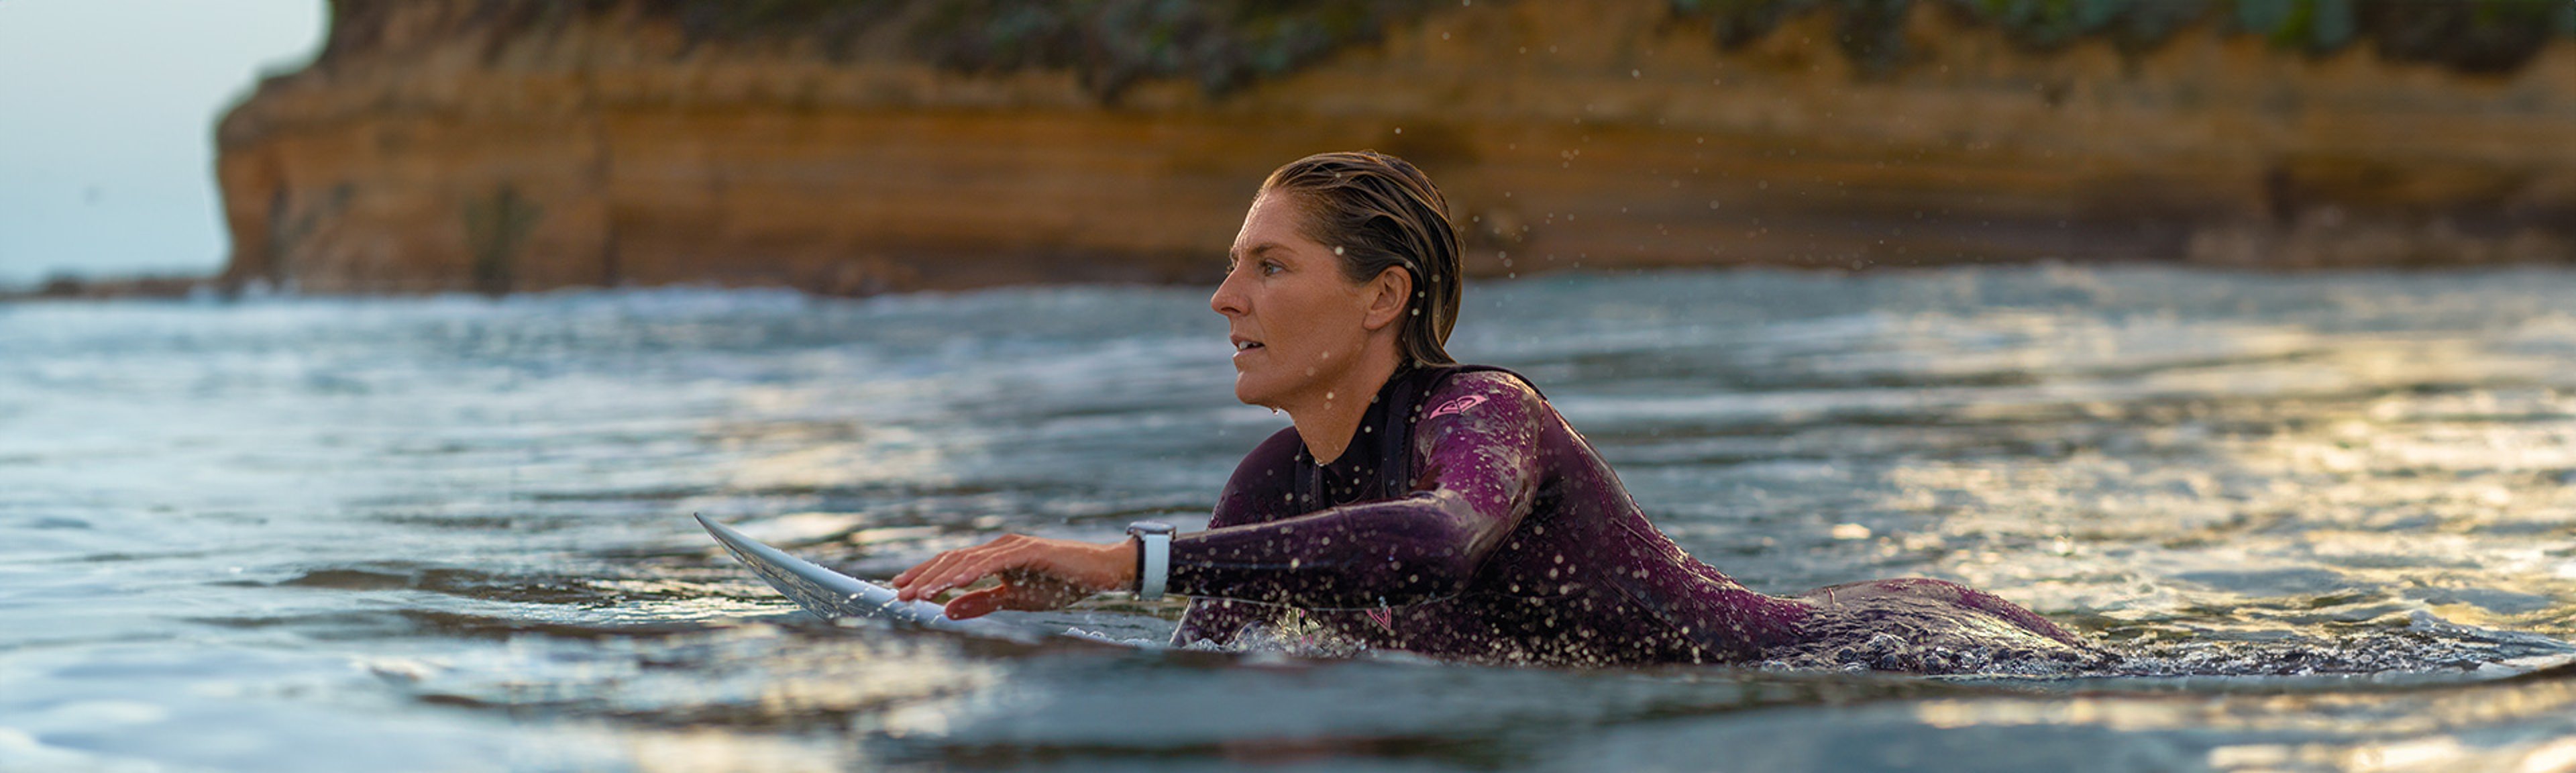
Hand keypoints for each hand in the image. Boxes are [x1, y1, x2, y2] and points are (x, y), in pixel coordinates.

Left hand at [889, 533, 1140, 619]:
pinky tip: (954, 584)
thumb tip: (947, 611)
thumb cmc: (1059, 584)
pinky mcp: (1027, 550)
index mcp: (993, 557)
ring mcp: (1012, 546)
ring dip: (941, 577)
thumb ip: (981, 602)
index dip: (925, 574)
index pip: (952, 563)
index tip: (901, 588)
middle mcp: (998, 546)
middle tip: (899, 594)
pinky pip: (993, 562)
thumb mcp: (1014, 600)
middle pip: (952, 558)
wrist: (1098, 573)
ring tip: (919, 594)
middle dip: (923, 576)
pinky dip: (971, 572)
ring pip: (967, 559)